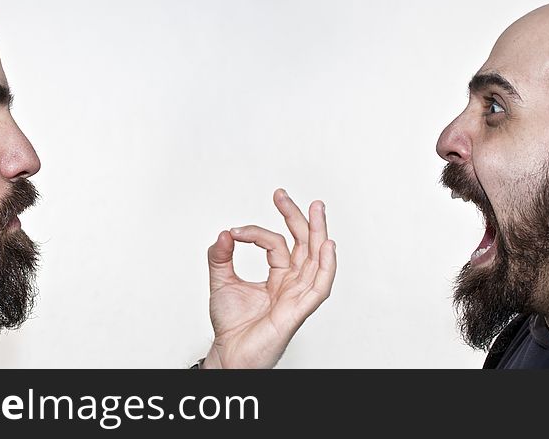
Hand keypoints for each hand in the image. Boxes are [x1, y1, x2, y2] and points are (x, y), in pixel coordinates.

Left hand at [202, 189, 336, 367]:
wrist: (230, 354)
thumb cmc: (231, 326)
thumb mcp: (221, 282)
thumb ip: (220, 257)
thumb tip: (224, 234)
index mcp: (279, 277)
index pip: (278, 244)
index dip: (257, 232)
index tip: (234, 231)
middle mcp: (292, 284)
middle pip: (304, 245)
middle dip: (297, 218)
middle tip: (284, 195)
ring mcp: (298, 296)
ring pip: (316, 260)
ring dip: (318, 232)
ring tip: (317, 208)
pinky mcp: (298, 310)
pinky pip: (319, 287)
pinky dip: (327, 266)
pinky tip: (327, 245)